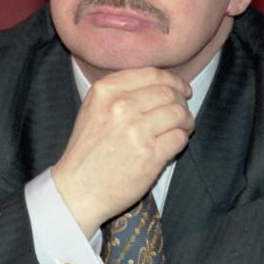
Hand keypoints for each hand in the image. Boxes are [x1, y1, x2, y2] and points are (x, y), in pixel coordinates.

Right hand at [51, 67, 193, 236]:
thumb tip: (161, 84)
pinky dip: (181, 140)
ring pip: (178, 114)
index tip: (181, 89)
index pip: (152, 74)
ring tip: (183, 128)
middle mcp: (121, 106)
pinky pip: (179, 138)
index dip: (174, 81)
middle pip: (169, 93)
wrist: (78, 190)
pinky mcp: (149, 154)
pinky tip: (174, 144)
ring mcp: (136, 130)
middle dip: (182, 102)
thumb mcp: (93, 109)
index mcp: (106, 90)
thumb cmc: (87, 151)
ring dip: (186, 121)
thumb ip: (121, 91)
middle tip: (183, 112)